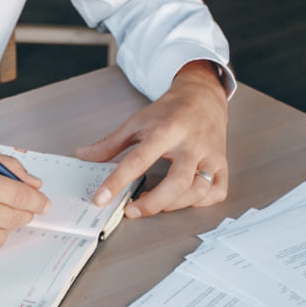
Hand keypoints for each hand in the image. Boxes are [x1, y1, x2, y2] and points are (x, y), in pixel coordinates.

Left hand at [76, 60, 228, 217]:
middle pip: (177, 182)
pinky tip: (183, 200)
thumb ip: (110, 143)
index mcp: (166, 130)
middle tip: (132, 211)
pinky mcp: (222, 163)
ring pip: (198, 190)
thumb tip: (83, 155)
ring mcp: (210, 155)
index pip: (138, 160)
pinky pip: (217, 191)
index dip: (117, 181)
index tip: (100, 198)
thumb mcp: (137, 122)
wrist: (203, 95)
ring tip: (153, 204)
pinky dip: (200, 202)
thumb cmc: (169, 111)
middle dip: (153, 204)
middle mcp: (191, 144)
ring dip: (173, 205)